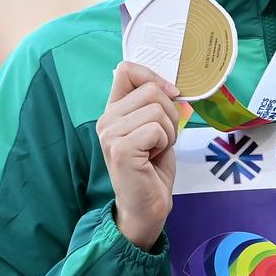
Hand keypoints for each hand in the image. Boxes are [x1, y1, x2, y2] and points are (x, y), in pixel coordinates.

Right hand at [96, 62, 180, 249]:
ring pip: (157, 109)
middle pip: (150, 89)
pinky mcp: (121, 149)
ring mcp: (110, 134)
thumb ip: (153, 104)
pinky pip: (157, 129)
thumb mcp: (154, 127)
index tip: (170, 94)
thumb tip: (170, 85)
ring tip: (157, 149)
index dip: (154, 77)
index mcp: (113, 110)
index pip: (126, 69)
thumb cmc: (152, 168)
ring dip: (169, 131)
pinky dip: (165, 143)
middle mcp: (106, 119)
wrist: (147, 206)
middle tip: (163, 138)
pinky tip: (153, 158)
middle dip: (170, 113)